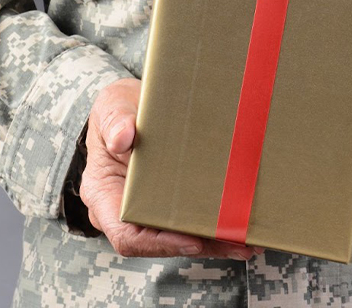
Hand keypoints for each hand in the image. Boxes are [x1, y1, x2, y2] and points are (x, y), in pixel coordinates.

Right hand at [79, 78, 262, 259]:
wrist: (133, 106)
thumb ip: (115, 120)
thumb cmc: (119, 109)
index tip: (192, 240)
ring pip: (181, 237)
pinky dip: (216, 229)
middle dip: (200, 245)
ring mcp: (148, 210)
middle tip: (236, 243)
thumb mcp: (112, 105)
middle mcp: (124, 211)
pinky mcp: (169, 204)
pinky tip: (243, 229)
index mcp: (103, 194)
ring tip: (248, 242)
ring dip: (215, 243)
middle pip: (160, 242)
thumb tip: (122, 138)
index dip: (159, 244)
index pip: (126, 235)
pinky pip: (191, 223)